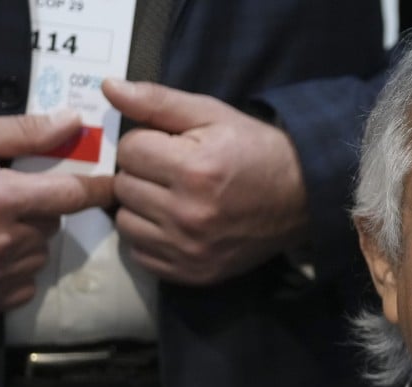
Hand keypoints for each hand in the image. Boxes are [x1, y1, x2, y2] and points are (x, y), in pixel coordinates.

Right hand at [0, 112, 113, 312]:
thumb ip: (20, 134)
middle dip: (37, 206)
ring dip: (24, 236)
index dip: (96, 187)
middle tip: (2, 193)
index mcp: (0, 200)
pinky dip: (12, 267)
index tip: (112, 182)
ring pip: (38, 251)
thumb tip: (73, 123)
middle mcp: (4, 242)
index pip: (74, 195)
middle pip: (52, 221)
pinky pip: (22, 282)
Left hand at [102, 78, 308, 284]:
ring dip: (141, 208)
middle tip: (173, 173)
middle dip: (143, 174)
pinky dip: (150, 239)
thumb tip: (109, 88)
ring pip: (126, 223)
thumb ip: (158, 101)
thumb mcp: (213, 115)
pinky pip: (141, 255)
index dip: (147, 142)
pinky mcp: (194, 273)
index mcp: (194, 169)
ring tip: (172, 199)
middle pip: (124, 187)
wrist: (303, 198)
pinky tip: (175, 226)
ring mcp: (190, 249)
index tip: (172, 147)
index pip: (129, 150)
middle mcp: (189, 214)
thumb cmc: (256, 151)